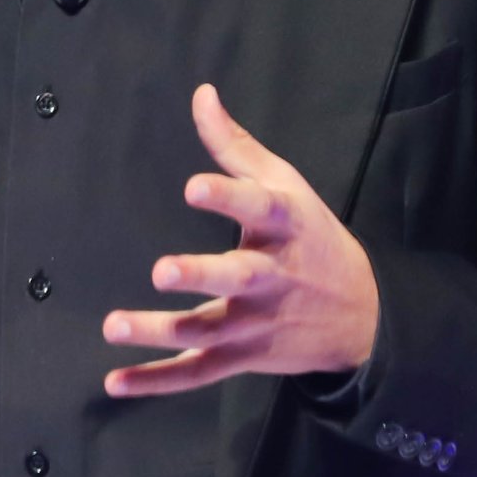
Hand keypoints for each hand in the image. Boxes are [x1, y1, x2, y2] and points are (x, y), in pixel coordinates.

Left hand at [103, 84, 379, 397]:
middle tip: (162, 271)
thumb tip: (201, 94)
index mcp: (283, 226)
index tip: (193, 187)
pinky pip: (197, 373)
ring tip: (112, 325)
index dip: (227, 198)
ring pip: (207, 331)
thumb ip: (236, 145)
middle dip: (202, 275)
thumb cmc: (312, 238)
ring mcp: (257, 323)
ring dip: (159, 332)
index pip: (258, 208)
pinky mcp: (244, 357)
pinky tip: (115, 381)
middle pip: (237, 278)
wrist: (364, 315)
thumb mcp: (286, 186)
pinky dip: (158, 381)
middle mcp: (271, 276)